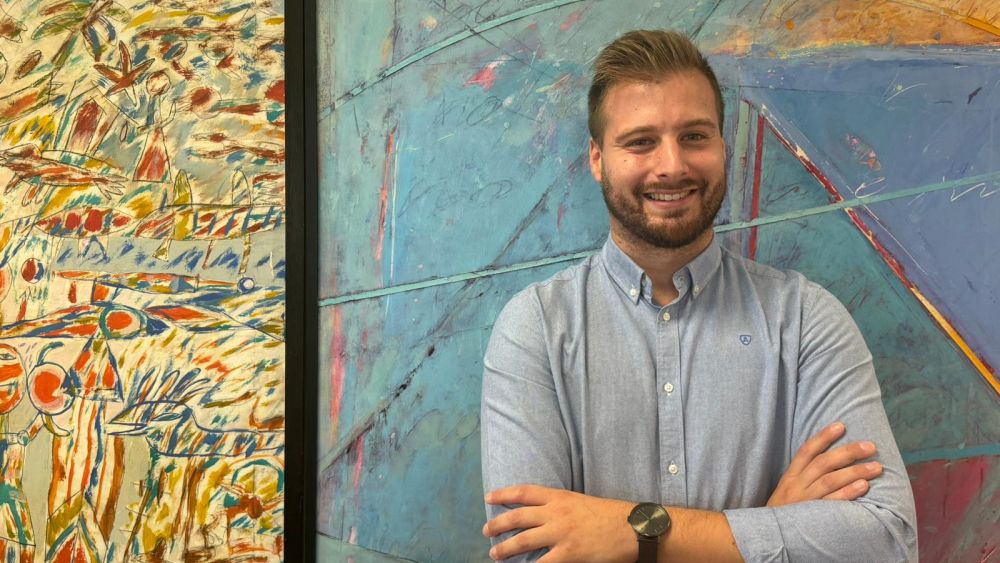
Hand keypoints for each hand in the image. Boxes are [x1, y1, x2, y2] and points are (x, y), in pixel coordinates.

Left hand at [483, 484, 634, 561]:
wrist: (634, 528)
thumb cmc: (612, 516)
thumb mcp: (582, 502)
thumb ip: (562, 507)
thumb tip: (544, 516)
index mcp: (560, 497)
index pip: (524, 492)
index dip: (504, 494)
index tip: (489, 497)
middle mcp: (556, 513)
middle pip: (518, 517)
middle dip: (498, 524)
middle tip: (486, 531)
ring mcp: (561, 534)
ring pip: (522, 540)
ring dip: (505, 548)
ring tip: (494, 554)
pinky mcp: (569, 554)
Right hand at [767, 421, 882, 506]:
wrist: (769, 537)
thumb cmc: (784, 511)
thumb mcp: (787, 490)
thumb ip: (803, 476)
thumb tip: (830, 461)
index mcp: (790, 477)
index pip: (806, 451)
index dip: (823, 437)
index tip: (841, 425)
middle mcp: (796, 485)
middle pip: (823, 463)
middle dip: (848, 452)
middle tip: (870, 446)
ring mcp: (804, 501)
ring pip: (830, 480)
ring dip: (855, 471)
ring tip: (876, 467)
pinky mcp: (812, 517)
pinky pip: (832, 503)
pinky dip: (848, 493)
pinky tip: (864, 485)